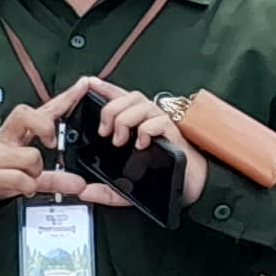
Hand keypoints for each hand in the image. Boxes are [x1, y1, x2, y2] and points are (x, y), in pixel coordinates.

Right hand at [0, 81, 118, 207]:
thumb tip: (80, 184)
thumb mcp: (25, 170)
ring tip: (29, 178)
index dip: (64, 98)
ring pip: (31, 156)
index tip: (84, 85)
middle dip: (45, 128)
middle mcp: (5, 138)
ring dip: (36, 172)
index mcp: (15, 132)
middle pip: (26, 115)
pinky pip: (21, 179)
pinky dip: (28, 186)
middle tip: (51, 143)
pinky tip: (24, 188)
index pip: (43, 109)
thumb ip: (55, 175)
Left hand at [84, 84, 205, 205]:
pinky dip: (147, 129)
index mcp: (138, 126)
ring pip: (144, 105)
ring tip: (119, 140)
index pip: (121, 99)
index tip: (90, 84)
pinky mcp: (176, 136)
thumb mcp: (126, 186)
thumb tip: (84, 192)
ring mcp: (164, 126)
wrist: (190, 189)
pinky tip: (140, 144)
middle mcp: (151, 120)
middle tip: (104, 131)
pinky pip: (161, 121)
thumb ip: (105, 190)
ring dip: (126, 119)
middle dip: (111, 109)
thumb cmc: (161, 179)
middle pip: (131, 96)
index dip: (106, 88)